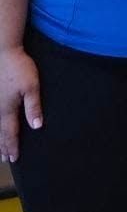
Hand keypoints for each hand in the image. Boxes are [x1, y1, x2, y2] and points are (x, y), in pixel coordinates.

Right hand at [0, 45, 41, 162]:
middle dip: (3, 146)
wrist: (4, 52)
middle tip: (6, 159)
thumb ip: (34, 106)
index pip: (10, 132)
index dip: (12, 146)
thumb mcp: (32, 86)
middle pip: (0, 132)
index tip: (14, 158)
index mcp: (7, 109)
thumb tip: (37, 126)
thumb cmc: (19, 68)